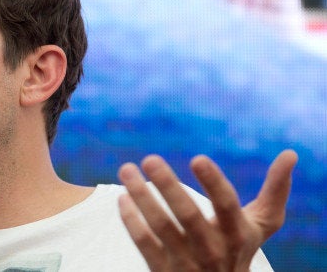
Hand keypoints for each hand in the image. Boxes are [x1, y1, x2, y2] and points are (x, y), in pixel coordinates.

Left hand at [117, 150, 296, 270]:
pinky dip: (131, 221)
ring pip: (161, 227)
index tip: (197, 158)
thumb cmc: (239, 248)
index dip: (213, 182)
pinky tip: (122, 199)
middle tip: (150, 159)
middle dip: (167, 185)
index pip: (226, 205)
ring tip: (127, 171)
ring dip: (142, 197)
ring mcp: (187, 262)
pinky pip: (144, 244)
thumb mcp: (261, 225)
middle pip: (188, 215)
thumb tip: (291, 153)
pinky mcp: (164, 270)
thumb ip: (276, 191)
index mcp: (237, 234)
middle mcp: (213, 249)